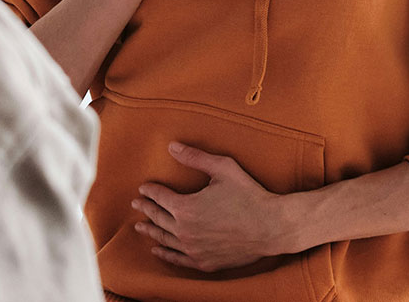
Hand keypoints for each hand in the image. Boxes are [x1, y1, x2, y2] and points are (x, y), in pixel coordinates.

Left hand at [130, 142, 299, 272]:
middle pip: (158, 218)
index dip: (150, 191)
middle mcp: (184, 231)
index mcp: (185, 207)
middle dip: (146, 209)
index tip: (144, 187)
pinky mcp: (204, 262)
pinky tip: (157, 250)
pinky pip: (177, 260)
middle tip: (137, 204)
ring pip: (164, 239)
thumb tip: (172, 146)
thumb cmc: (249, 195)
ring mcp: (193, 249)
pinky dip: (165, 254)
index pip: (160, 197)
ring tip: (140, 226)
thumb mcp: (223, 168)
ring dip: (150, 231)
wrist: (271, 227)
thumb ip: (195, 157)